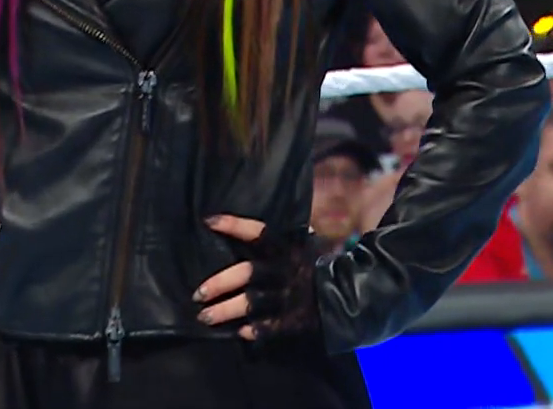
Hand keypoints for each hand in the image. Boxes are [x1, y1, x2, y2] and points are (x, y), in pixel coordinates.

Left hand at [193, 216, 319, 339]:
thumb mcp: (312, 242)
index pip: (258, 233)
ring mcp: (288, 296)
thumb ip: (292, 235)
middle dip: (219, 282)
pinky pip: (269, 326)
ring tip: (204, 316)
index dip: (234, 226)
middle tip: (198, 293)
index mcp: (289, 248)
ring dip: (225, 310)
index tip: (209, 221)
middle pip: (246, 273)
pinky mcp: (294, 319)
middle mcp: (285, 270)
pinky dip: (253, 330)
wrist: (354, 294)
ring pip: (251, 302)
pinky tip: (239, 333)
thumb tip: (273, 219)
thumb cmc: (327, 263)